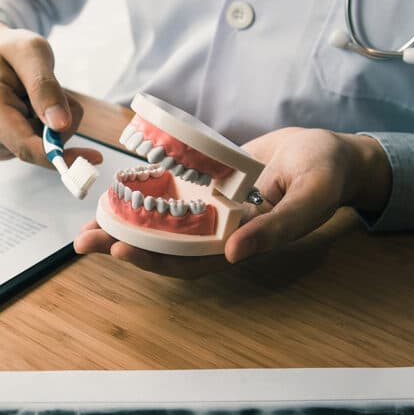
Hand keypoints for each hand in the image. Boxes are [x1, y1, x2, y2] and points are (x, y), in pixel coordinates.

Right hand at [0, 17, 99, 166]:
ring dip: (48, 126)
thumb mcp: (32, 52)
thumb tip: (61, 125)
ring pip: (37, 148)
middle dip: (59, 126)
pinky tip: (27, 109)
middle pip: (37, 147)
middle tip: (60, 93)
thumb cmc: (9, 49)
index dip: (60, 155)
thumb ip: (45, 87)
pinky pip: (31, 147)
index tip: (93, 157)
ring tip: (33, 96)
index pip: (25, 145)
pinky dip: (39, 130)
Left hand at [75, 128, 390, 276]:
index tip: (120, 250)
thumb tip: (235, 254)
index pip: (189, 261)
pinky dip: (141, 193)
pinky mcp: (204, 183)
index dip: (154, 261)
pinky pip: (168, 191)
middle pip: (163, 246)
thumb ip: (278, 226)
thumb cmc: (326, 175)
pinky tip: (114, 189)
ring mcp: (208, 207)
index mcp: (240, 242)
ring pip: (159, 222)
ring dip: (123, 223)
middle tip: (82, 240)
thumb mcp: (310, 198)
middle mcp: (217, 230)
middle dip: (122, 244)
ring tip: (86, 222)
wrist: (331, 153)